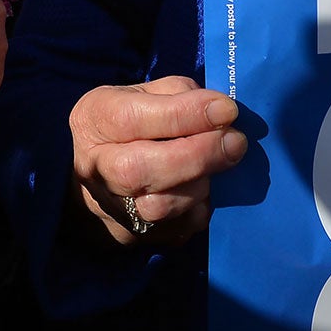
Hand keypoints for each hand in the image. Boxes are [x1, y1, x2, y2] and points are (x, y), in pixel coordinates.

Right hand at [70, 77, 245, 248]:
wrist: (100, 175)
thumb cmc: (130, 124)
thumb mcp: (145, 94)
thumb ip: (179, 95)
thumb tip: (221, 112)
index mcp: (95, 120)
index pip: (133, 119)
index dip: (185, 114)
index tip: (226, 110)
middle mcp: (96, 167)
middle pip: (139, 170)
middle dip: (197, 155)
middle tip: (235, 142)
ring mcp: (112, 207)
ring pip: (159, 207)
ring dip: (200, 184)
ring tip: (218, 164)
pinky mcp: (135, 236)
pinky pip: (178, 229)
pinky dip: (200, 207)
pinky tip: (205, 187)